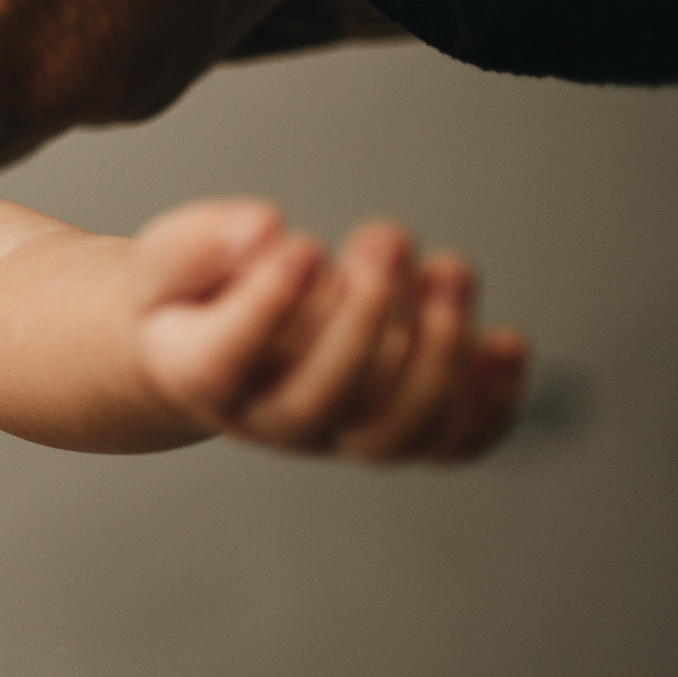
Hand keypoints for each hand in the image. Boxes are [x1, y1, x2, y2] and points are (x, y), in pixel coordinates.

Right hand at [131, 200, 527, 461]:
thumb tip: (263, 231)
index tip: (301, 243)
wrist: (204, 346)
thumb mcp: (172, 253)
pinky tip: (505, 341)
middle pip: (320, 400)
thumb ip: (203, 241)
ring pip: (393, 431)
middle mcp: (266, 419)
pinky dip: (490, 405)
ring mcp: (333, 434)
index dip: (267, 308)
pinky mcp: (388, 431)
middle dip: (364, 315)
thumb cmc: (188, 293)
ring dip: (437, 351)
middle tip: (384, 235)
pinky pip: (447, 445)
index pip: (225, 361)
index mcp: (197, 373)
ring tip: (449, 269)